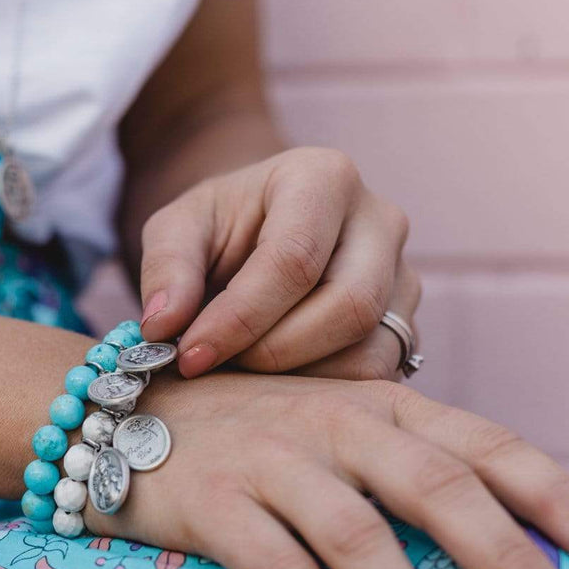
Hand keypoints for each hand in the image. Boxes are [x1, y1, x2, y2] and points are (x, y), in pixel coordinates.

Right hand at [85, 372, 568, 568]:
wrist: (117, 412)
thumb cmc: (251, 431)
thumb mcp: (335, 425)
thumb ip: (405, 462)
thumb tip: (503, 539)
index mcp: (379, 404)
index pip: (481, 442)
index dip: (548, 491)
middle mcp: (334, 424)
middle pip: (434, 486)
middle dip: (501, 556)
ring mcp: (271, 460)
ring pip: (358, 535)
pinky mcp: (212, 503)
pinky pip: (276, 566)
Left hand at [137, 147, 418, 380]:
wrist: (262, 232)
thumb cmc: (222, 227)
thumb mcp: (178, 229)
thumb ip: (166, 268)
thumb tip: (162, 326)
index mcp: (324, 177)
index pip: (293, 260)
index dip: (240, 318)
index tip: (190, 355)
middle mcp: (380, 221)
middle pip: (347, 306)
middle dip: (273, 353)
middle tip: (217, 369)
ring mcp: (404, 275)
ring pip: (370, 350)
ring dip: (299, 379)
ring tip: (242, 374)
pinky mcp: (406, 325)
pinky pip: (378, 376)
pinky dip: (322, 391)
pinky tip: (275, 383)